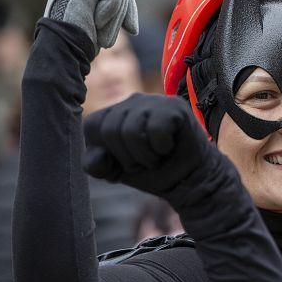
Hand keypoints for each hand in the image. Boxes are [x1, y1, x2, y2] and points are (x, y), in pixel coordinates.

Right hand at [43, 0, 137, 53]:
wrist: (64, 48)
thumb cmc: (81, 38)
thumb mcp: (105, 17)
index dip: (125, 10)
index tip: (131, 29)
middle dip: (122, 12)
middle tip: (105, 33)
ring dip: (115, 14)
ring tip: (97, 26)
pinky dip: (112, 8)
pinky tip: (96, 19)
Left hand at [83, 94, 219, 199]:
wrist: (189, 180)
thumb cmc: (153, 172)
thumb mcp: (115, 171)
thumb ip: (94, 164)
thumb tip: (100, 154)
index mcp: (113, 113)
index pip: (92, 126)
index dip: (108, 153)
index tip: (128, 161)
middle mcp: (132, 101)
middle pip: (110, 130)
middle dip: (128, 157)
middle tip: (146, 161)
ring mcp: (154, 101)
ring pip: (131, 131)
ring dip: (146, 156)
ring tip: (158, 155)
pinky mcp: (175, 107)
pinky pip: (155, 130)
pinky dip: (162, 147)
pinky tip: (171, 146)